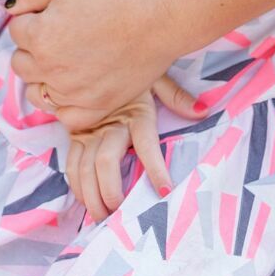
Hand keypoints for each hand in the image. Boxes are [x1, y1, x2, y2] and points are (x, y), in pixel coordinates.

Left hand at [9, 0, 180, 119]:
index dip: (32, 17)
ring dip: (45, 76)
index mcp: (39, 37)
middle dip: (33, 47)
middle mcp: (52, 70)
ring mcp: (75, 93)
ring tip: (67, 57)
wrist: (159, 11)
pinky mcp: (99, 107)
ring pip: (38, 92)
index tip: (53, 10)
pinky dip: (66, 102)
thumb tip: (11, 11)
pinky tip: (77, 83)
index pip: (16, 31)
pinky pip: (66, 116)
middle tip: (59, 32)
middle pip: (21, 64)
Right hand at [63, 78, 201, 220]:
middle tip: (119, 212)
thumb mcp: (156, 78)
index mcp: (136, 111)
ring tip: (102, 216)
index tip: (164, 191)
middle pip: (106, 162)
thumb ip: (176, 96)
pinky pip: (72, 165)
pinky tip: (86, 200)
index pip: (146, 142)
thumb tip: (202, 111)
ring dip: (92, 196)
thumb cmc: (131, 73)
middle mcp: (110, 123)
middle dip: (111, 192)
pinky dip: (77, 186)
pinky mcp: (75, 134)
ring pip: (85, 168)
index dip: (155, 167)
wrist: (93, 59)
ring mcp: (90, 129)